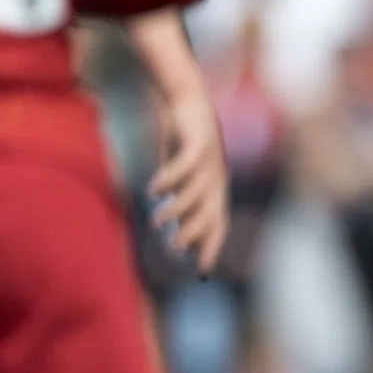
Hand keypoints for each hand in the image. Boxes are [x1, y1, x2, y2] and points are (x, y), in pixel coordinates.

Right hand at [147, 87, 228, 273]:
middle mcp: (218, 179)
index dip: (212, 247)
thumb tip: (181, 235)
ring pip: (197, 192)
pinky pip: (186, 165)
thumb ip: (184, 204)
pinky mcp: (200, 143)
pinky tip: (154, 191)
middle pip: (211, 213)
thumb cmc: (184, 144)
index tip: (203, 271)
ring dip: (178, 209)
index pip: (218, 225)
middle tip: (175, 248)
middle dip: (196, 233)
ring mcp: (211, 161)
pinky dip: (170, 179)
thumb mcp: (184, 179)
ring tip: (157, 222)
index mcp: (216, 190)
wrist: (188, 101)